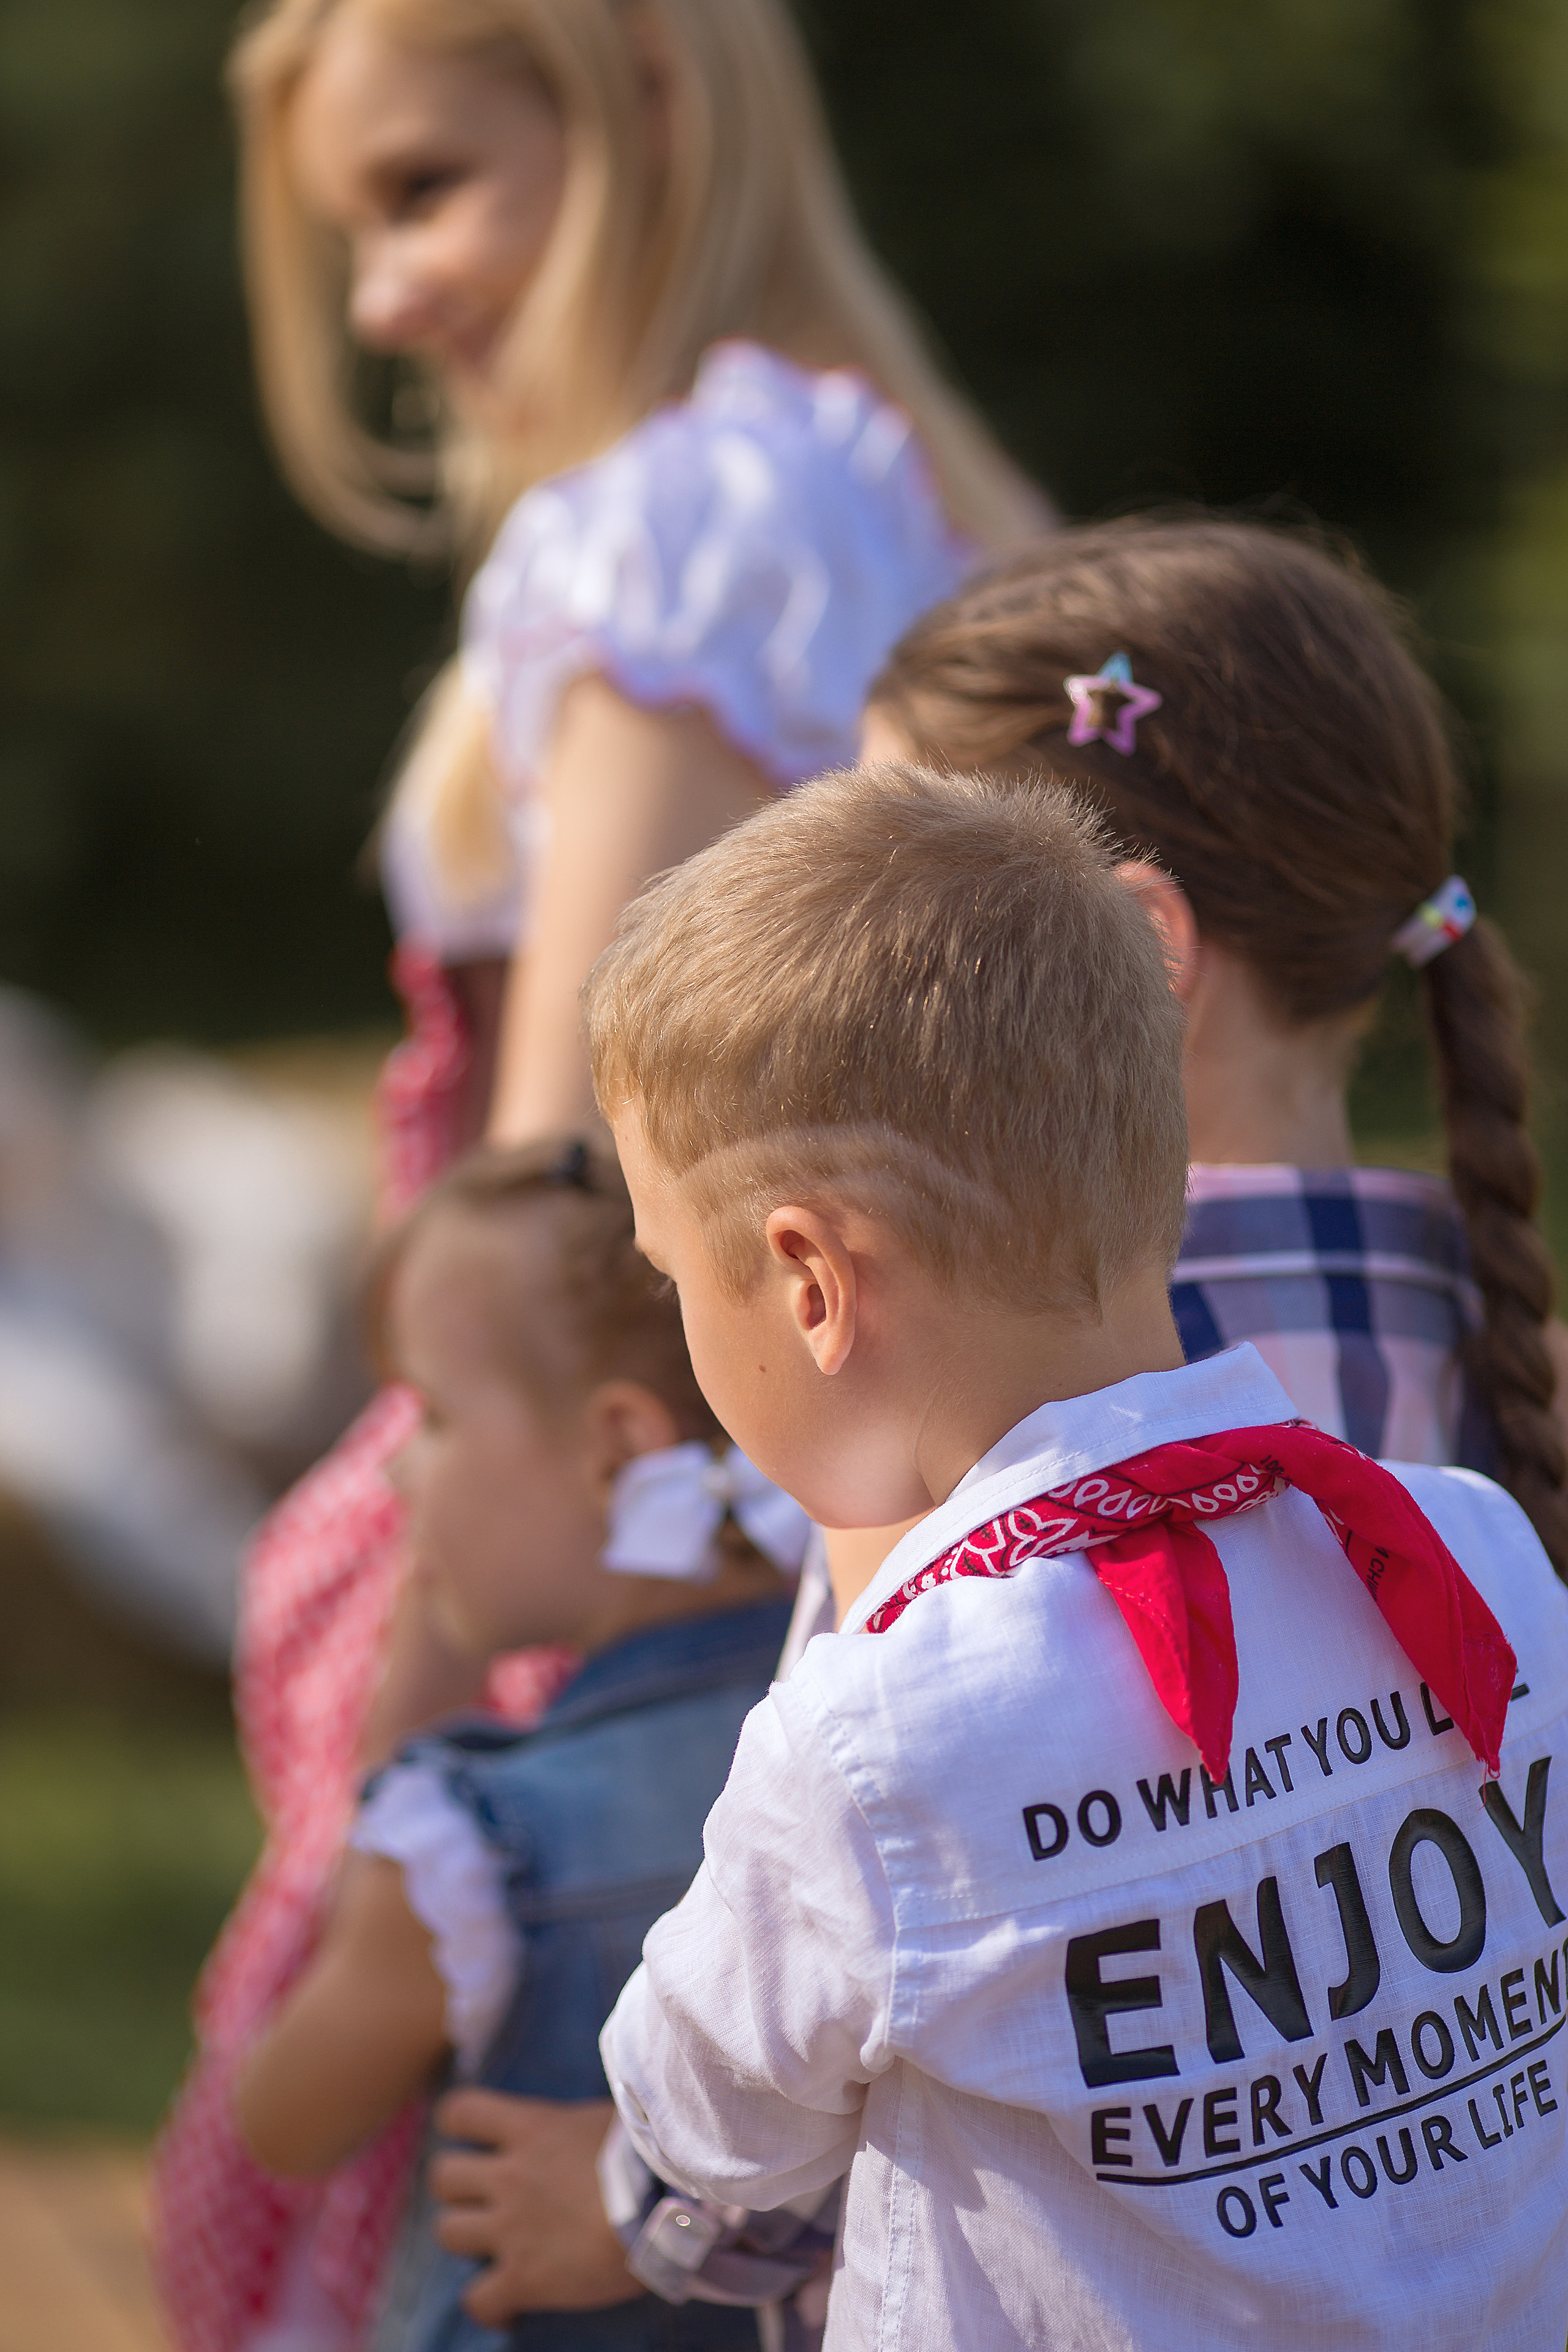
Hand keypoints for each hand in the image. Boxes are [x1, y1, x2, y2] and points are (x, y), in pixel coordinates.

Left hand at [430, 2089, 641, 2320]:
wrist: (664, 2209)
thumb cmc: (649, 2155)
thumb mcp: (605, 2118)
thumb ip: (573, 2124)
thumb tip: (578, 2126)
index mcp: (530, 2128)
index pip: (460, 2111)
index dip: (458, 2125)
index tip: (475, 2138)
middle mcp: (510, 2175)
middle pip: (442, 2176)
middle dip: (457, 2187)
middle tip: (485, 2197)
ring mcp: (510, 2228)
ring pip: (447, 2232)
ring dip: (467, 2238)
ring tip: (496, 2245)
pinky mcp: (523, 2278)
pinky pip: (478, 2301)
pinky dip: (489, 2306)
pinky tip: (510, 2306)